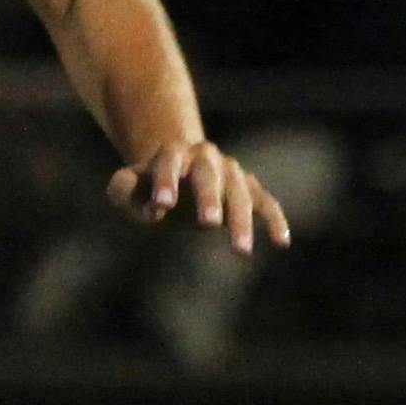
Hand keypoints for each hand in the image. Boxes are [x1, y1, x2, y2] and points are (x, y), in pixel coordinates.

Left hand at [112, 139, 288, 253]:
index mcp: (173, 153)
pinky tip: (282, 242)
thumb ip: (123, 189)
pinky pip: (265, 202)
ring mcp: (231, 171)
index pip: (168, 163)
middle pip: (209, 175)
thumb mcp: (128, 186)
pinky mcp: (249, 188)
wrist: (179, 168)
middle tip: (208, 223)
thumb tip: (150, 208)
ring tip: (240, 251)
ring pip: (240, 192)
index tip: (161, 205)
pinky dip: (274, 220)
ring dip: (241, 220)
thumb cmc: (149, 186)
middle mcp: (206, 157)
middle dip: (209, 197)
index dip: (164, 182)